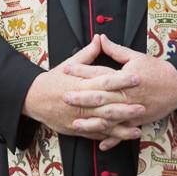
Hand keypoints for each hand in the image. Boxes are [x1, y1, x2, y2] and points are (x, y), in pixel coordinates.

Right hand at [23, 35, 144, 141]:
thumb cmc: (52, 81)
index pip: (104, 81)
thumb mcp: (69, 64)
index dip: (122, 80)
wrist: (33, 98)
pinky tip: (121, 137)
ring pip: (103, 124)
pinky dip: (109, 137)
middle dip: (125, 107)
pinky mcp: (77, 129)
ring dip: (121, 126)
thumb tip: (100, 38)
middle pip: (106, 105)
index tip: (137, 78)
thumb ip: (88, 53)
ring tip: (138, 127)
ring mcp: (79, 118)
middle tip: (143, 106)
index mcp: (81, 84)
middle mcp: (81, 102)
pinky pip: (95, 134)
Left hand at [64, 34, 176, 150]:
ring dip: (92, 122)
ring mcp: (132, 109)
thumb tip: (100, 38)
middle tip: (65, 97)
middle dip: (81, 97)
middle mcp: (126, 94)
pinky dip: (113, 139)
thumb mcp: (136, 56)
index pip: (99, 72)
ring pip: (109, 118)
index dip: (81, 71)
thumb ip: (116, 49)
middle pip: (100, 96)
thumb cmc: (157, 70)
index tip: (66, 69)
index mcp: (123, 77)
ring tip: (76, 123)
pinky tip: (101, 145)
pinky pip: (124, 132)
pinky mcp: (138, 120)